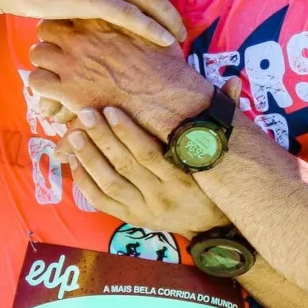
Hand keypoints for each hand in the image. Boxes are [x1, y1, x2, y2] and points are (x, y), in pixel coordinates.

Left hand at [28, 19, 209, 138]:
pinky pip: (37, 81)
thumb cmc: (167, 66)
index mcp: (99, 19)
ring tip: (58, 72)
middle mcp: (81, 37)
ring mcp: (72, 63)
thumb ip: (139, 18)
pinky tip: (57, 91)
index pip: (66, 10)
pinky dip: (44, 86)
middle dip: (52, 40)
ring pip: (38, 54)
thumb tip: (141, 13)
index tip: (74, 32)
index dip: (67, 21)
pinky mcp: (68, 89)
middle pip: (46, 28)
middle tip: (63, 51)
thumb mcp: (155, 29)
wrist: (169, 97)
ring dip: (46, 63)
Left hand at [64, 106, 231, 236]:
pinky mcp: (132, 219)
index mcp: (184, 178)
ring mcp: (145, 210)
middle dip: (102, 137)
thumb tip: (234, 81)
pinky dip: (85, 182)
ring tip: (73, 134)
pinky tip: (74, 161)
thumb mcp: (222, 153)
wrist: (213, 226)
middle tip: (86, 113)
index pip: (150, 153)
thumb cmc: (214, 182)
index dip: (128, 131)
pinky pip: (103, 201)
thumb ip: (222, 119)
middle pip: (126, 164)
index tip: (111, 110)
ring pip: (110, 183)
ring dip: (89, 157)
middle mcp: (162, 196)